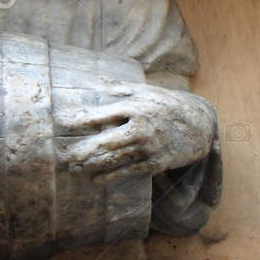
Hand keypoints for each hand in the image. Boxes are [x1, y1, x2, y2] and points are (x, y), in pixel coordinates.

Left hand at [57, 84, 215, 184]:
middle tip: (61, 155)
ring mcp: (147, 146)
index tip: (60, 122)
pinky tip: (95, 179)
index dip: (79, 119)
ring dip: (91, 165)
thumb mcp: (145, 91)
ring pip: (114, 159)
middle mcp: (140, 127)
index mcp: (135, 107)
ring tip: (73, 168)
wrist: (199, 125)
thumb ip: (119, 88)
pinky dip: (110, 176)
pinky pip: (128, 171)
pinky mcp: (155, 163)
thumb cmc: (166, 105)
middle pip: (104, 141)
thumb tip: (95, 81)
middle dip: (81, 149)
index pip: (101, 114)